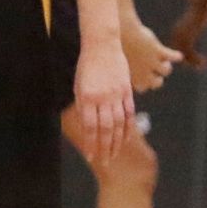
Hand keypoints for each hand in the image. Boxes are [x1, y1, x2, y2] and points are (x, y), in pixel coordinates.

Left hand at [73, 39, 134, 162]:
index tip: (91, 156)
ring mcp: (116, 95)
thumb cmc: (85, 66)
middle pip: (105, 129)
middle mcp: (102, 98)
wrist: (102, 46)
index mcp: (86, 97)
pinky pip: (128, 113)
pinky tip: (126, 137)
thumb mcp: (78, 85)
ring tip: (114, 154)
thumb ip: (82, 105)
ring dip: (117, 141)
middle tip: (105, 161)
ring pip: (118, 124)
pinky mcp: (127, 91)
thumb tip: (86, 124)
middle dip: (104, 147)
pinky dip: (128, 127)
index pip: (89, 127)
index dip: (91, 143)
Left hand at [120, 18, 180, 91]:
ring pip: (166, 70)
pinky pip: (173, 57)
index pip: (142, 88)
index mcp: (131, 73)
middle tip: (155, 71)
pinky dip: (176, 56)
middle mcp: (142, 71)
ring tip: (164, 60)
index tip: (144, 77)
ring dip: (166, 65)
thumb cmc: (119, 42)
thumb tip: (128, 70)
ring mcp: (152, 61)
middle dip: (158, 79)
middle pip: (157, 83)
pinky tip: (177, 55)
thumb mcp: (120, 57)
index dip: (145, 83)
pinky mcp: (158, 51)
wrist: (121, 29)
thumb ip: (125, 66)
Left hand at [171, 5, 206, 70]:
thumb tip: (191, 45)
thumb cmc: (199, 16)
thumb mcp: (193, 27)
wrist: (200, 7)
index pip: (175, 49)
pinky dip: (198, 60)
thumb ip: (191, 36)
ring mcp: (181, 37)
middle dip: (188, 62)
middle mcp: (176, 36)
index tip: (192, 62)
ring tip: (203, 66)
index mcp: (176, 33)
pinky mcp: (188, 38)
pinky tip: (205, 61)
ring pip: (185, 56)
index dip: (183, 57)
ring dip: (194, 63)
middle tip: (198, 67)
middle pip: (179, 53)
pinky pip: (191, 54)